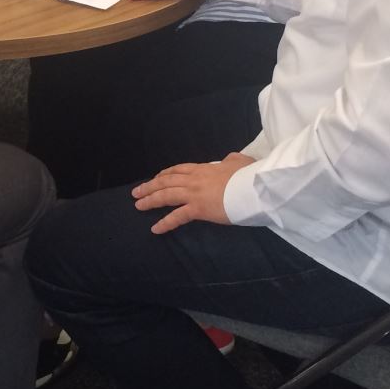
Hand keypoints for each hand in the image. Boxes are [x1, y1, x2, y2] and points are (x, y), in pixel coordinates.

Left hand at [132, 153, 255, 233]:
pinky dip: (164, 223)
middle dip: (150, 186)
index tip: (156, 177)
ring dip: (150, 200)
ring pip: (166, 195)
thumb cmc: (248, 175)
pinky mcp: (198, 209)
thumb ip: (232, 160)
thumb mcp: (240, 161)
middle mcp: (194, 179)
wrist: (252, 186)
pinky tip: (155, 229)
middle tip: (136, 192)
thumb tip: (230, 159)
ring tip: (138, 205)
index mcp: (203, 168)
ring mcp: (194, 194)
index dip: (165, 174)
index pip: (178, 169)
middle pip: (166, 181)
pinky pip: (177, 216)